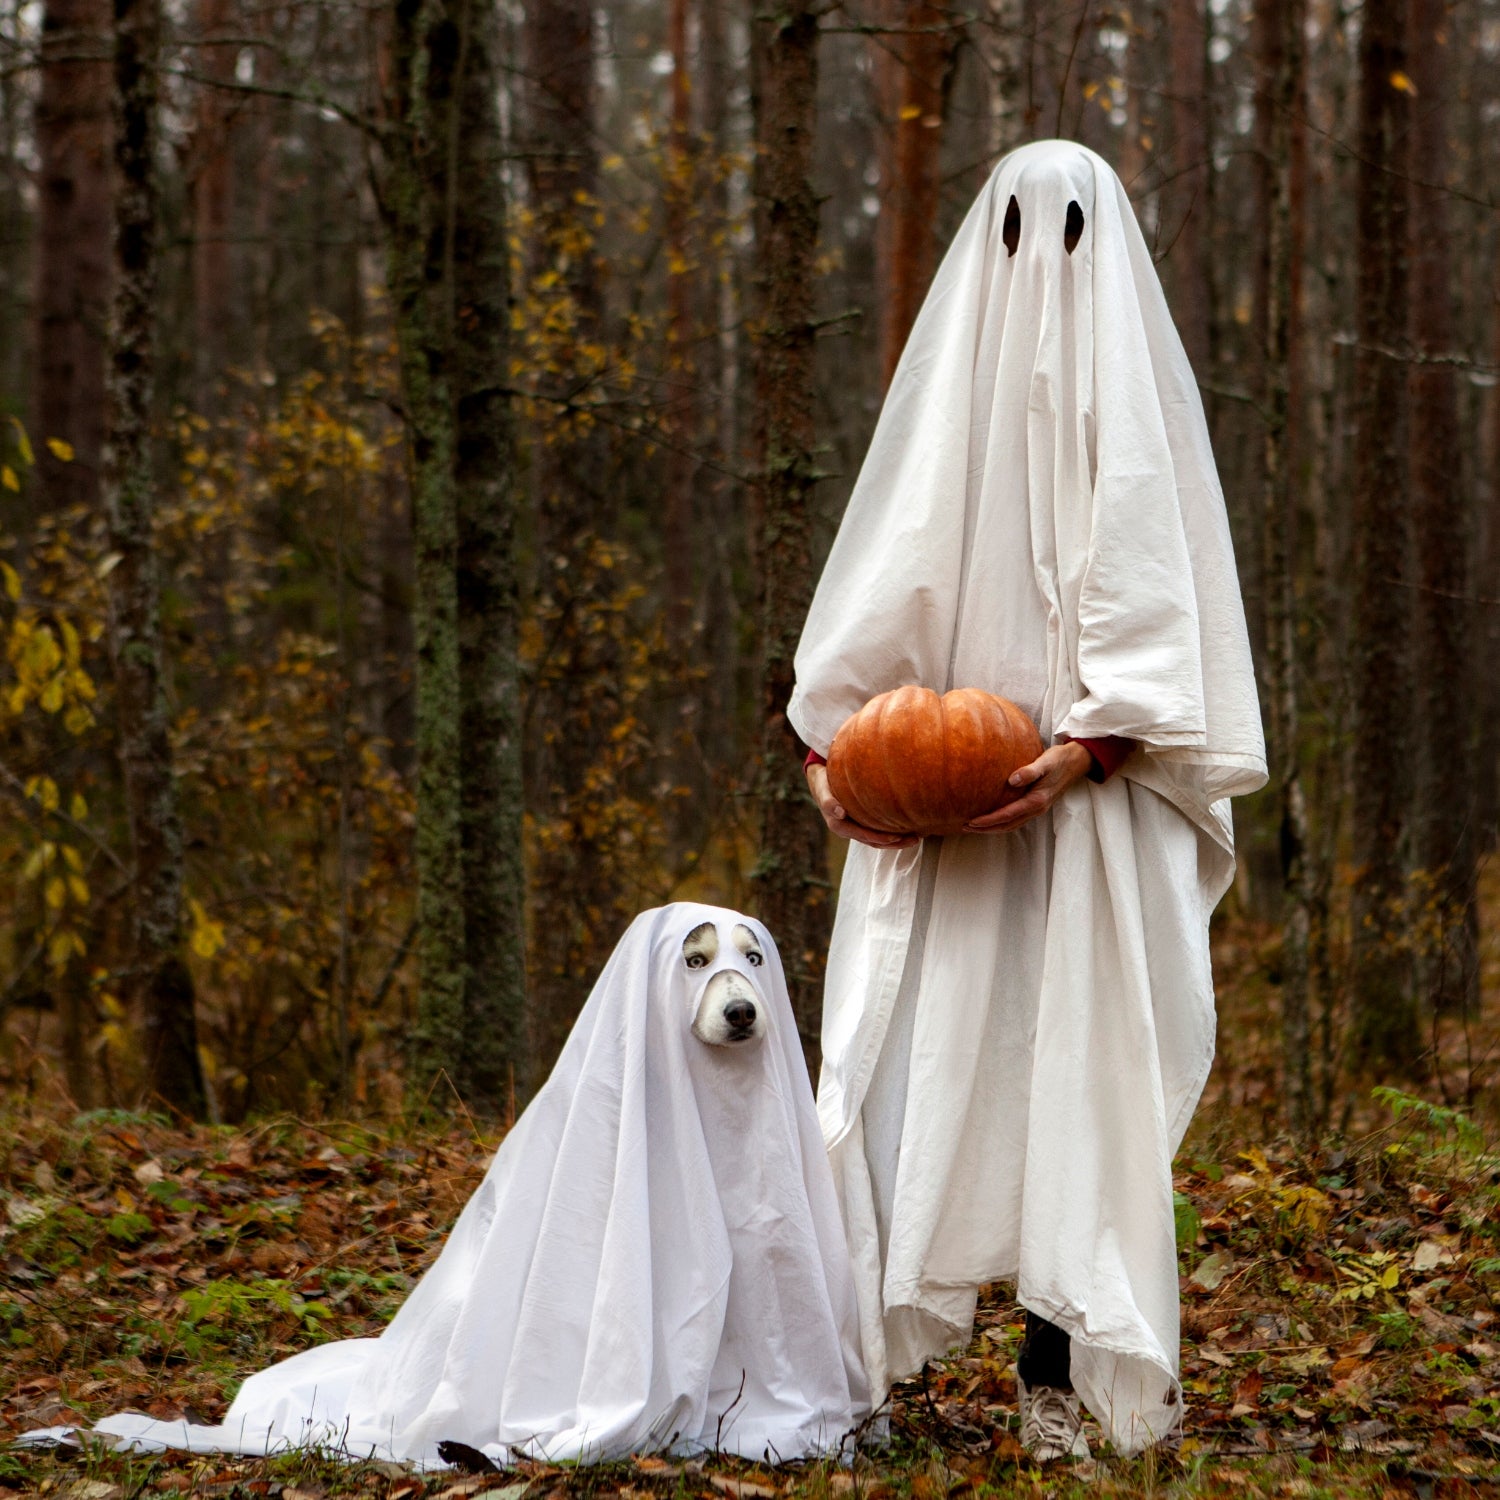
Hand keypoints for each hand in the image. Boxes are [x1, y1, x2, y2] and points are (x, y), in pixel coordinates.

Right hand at [806, 763, 920, 848]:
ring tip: (916, 837)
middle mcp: (849, 830)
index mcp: (840, 826)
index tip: (897, 837)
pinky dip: (893, 832)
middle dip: (895, 843)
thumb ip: (828, 800)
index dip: (881, 838)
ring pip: (878, 839)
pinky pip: (879, 831)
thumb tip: (839, 812)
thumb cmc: (824, 782)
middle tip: (915, 839)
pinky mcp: (862, 822)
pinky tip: (908, 827)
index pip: (864, 836)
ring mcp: (856, 827)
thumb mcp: (823, 790)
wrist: (821, 780)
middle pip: (875, 842)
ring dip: (897, 841)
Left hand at [963, 741, 1092, 834]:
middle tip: (965, 827)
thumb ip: (1029, 771)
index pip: (1007, 815)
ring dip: (993, 827)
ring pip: (1012, 824)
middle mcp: (1037, 809)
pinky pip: (1016, 818)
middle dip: (986, 829)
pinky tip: (992, 815)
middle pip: (1007, 825)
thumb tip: (1011, 780)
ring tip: (974, 825)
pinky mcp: (1036, 805)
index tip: (971, 821)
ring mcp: (1037, 809)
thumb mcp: (1045, 762)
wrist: (1076, 762)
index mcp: (1037, 801)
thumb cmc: (1059, 760)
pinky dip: (1002, 821)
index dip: (988, 821)